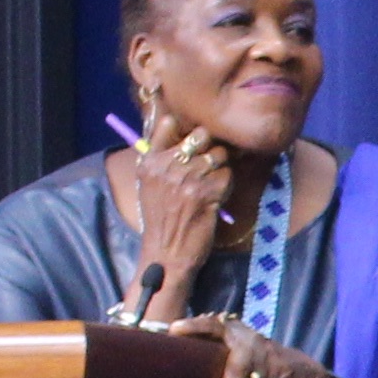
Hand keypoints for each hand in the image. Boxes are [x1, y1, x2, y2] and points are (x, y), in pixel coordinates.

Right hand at [113, 113, 238, 310]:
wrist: (166, 253)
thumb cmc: (160, 220)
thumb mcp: (150, 185)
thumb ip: (161, 158)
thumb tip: (180, 132)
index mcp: (149, 161)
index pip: (168, 123)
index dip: (186, 129)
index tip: (192, 140)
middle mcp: (167, 165)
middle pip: (201, 135)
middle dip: (210, 146)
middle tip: (209, 163)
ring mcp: (188, 178)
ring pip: (219, 155)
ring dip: (221, 168)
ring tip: (212, 184)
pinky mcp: (207, 192)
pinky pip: (228, 175)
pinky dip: (227, 185)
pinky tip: (216, 198)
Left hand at [173, 315, 344, 377]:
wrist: (297, 366)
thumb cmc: (247, 359)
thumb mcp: (228, 346)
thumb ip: (202, 345)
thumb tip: (165, 345)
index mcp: (232, 330)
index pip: (212, 325)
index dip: (194, 326)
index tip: (174, 330)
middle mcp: (252, 342)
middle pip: (238, 369)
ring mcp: (269, 361)